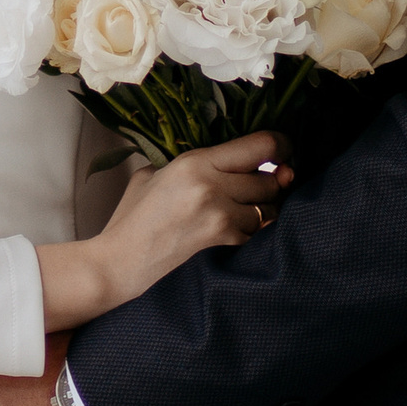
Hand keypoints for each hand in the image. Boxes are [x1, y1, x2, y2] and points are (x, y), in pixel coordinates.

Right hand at [35, 130, 289, 330]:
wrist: (121, 259)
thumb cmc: (132, 215)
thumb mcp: (155, 174)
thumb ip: (194, 163)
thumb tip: (235, 161)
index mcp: (194, 160)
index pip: (260, 146)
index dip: (282, 147)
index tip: (286, 152)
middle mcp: (211, 183)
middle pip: (270, 178)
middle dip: (275, 182)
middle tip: (270, 183)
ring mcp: (218, 213)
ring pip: (269, 207)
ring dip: (266, 208)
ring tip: (250, 207)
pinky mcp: (221, 238)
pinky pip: (255, 229)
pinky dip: (252, 228)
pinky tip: (234, 227)